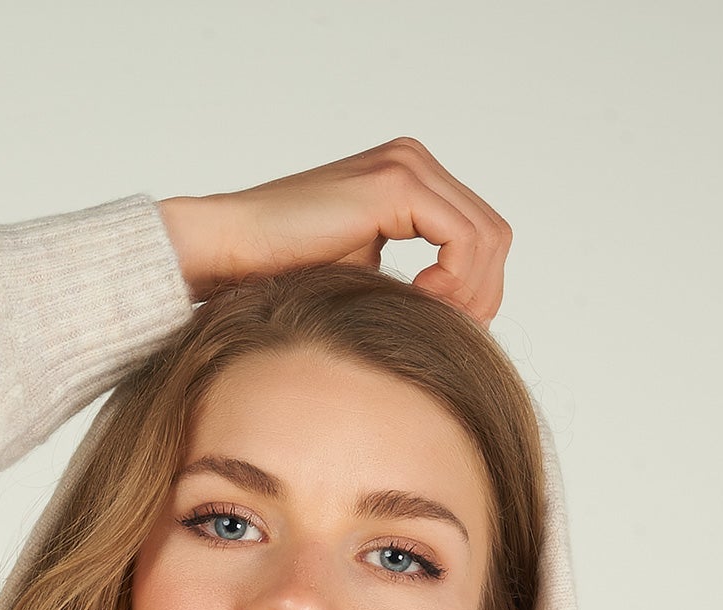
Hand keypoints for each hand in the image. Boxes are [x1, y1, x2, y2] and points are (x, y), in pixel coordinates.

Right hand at [157, 139, 511, 322]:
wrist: (228, 254)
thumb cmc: (281, 277)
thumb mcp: (365, 282)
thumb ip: (413, 285)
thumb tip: (464, 322)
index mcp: (409, 180)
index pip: (480, 236)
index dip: (477, 292)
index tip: (446, 331)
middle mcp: (413, 162)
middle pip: (494, 236)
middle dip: (482, 295)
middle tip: (448, 334)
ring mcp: (406, 166)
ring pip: (487, 237)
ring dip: (468, 293)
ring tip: (428, 320)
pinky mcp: (395, 183)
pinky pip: (464, 238)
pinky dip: (454, 281)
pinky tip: (419, 302)